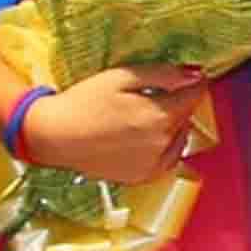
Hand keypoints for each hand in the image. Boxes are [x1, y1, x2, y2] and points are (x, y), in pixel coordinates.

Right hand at [22, 65, 213, 184]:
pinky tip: (143, 137)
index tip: (186, 77)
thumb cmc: (83, 102)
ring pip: (179, 138)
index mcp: (159, 115)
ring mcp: (154, 163)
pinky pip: (168, 159)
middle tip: (152, 95)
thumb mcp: (121, 77)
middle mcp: (162, 143)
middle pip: (186, 116)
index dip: (193, 82)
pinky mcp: (143, 177)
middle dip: (177, 103)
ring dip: (172, 126)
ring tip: (143, 117)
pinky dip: (164, 147)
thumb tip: (197, 74)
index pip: (194, 95)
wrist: (54, 136)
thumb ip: (163, 75)